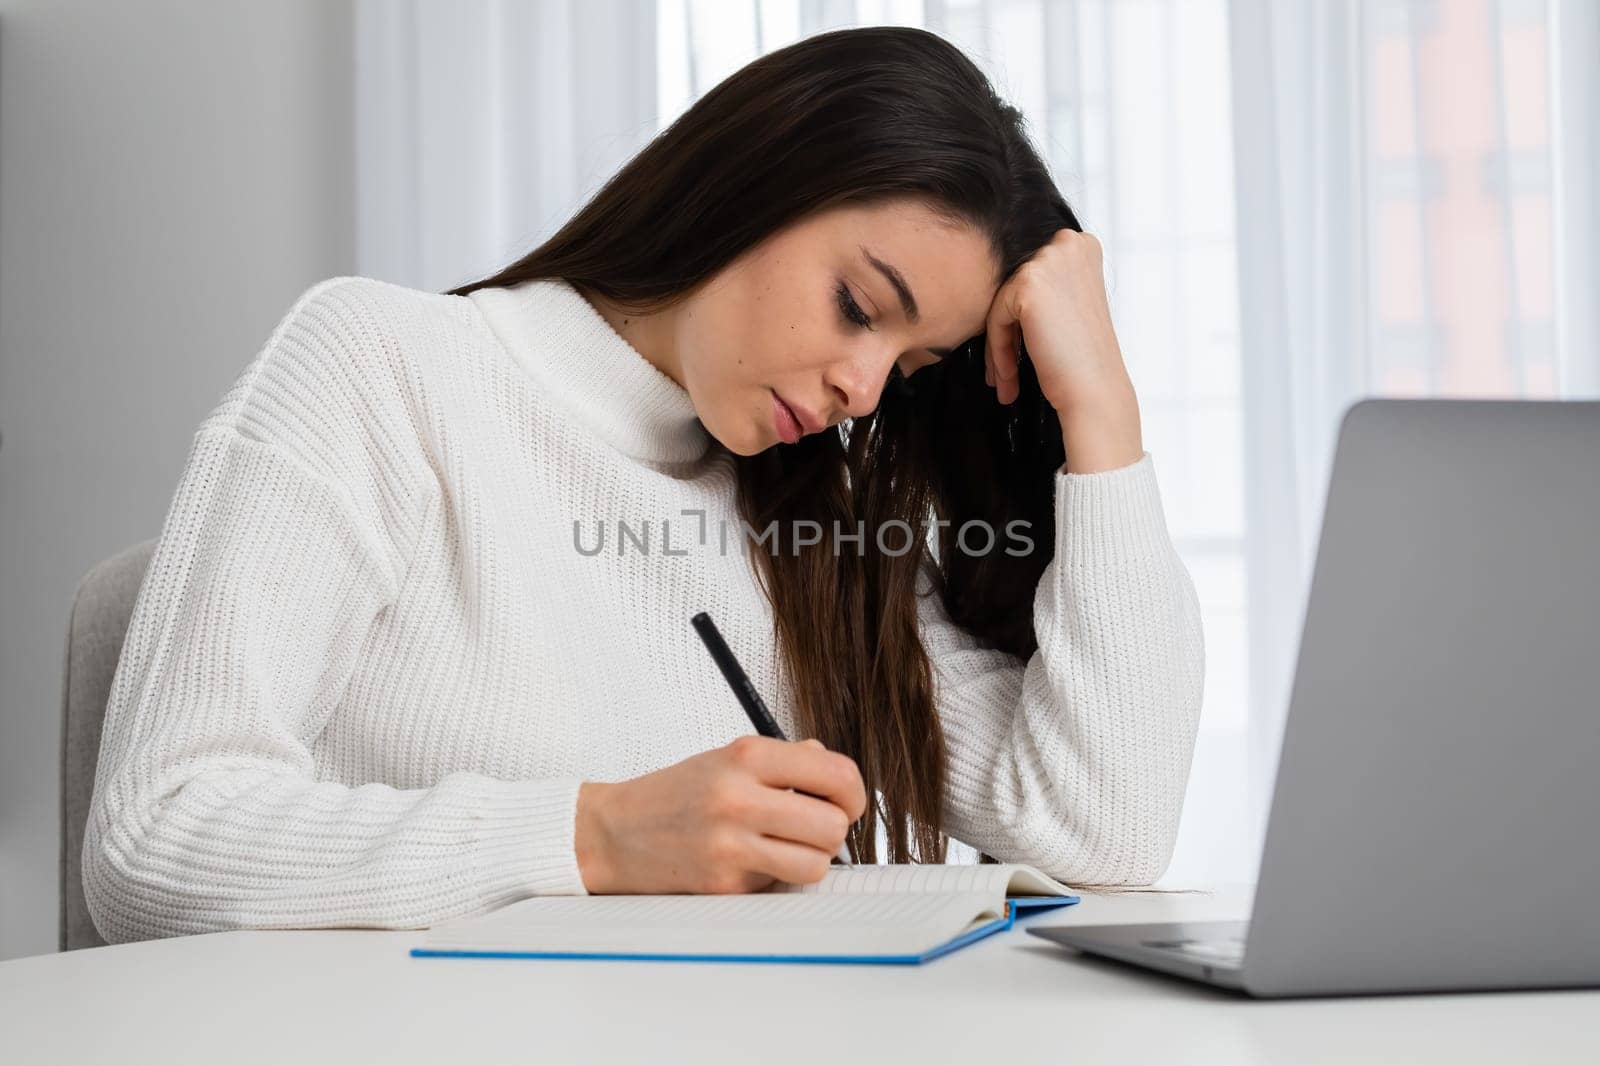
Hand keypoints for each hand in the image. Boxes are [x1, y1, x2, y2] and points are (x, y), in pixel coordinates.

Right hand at [574, 736, 866, 893]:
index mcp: (746, 755)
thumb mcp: (727, 758)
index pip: (834, 772)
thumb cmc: (676, 794)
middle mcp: (739, 797)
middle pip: (833, 824)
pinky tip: (752, 862)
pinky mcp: (723, 884)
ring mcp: (731, 844)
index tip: (848, 801)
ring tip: (788, 847)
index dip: (853, 793)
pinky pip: (781, 884)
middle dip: (834, 830)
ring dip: (811, 859)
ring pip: (817, 863)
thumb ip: (786, 760)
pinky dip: (777, 877)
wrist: (615, 833)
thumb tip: (835, 772)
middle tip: (816, 827)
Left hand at [983, 229, 1143, 472]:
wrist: (1094, 390)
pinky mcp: (1028, 284)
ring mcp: (1049, 261)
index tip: (1021, 352)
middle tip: (1006, 373)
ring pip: (1002, 304)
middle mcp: (1069, 244)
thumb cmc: (1085, 358)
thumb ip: (1047, 286)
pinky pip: (995, 317)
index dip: (1023, 320)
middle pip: (1015, 289)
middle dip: (1007, 333)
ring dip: (999, 347)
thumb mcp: (1071, 304)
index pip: (1032, 276)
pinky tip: (1009, 378)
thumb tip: (1010, 290)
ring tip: (1006, 381)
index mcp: (1083, 245)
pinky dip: (997, 350)